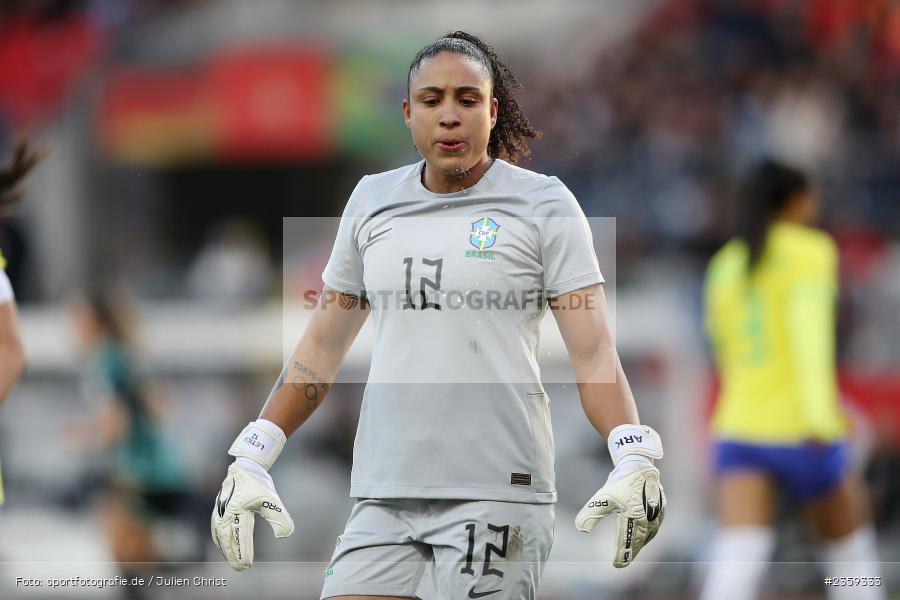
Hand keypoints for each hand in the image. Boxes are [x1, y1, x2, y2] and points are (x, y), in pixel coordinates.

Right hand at [211, 458, 294, 570]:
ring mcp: (220, 511)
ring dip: (226, 549)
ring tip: (233, 561)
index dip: (243, 552)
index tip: (248, 564)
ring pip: (220, 535)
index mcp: (239, 510)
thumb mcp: (272, 499)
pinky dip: (219, 539)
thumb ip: (278, 518)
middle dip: (234, 554)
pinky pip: (215, 528)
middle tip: (241, 568)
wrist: (245, 466)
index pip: (241, 536)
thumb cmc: (259, 484)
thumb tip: (284, 535)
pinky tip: (222, 545)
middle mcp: (227, 512)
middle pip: (228, 539)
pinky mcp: (218, 509)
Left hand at [575, 423, 665, 567]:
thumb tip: (581, 529)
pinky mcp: (662, 509)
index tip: (616, 565)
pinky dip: (648, 535)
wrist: (640, 463)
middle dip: (630, 552)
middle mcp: (648, 518)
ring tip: (631, 551)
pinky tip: (643, 537)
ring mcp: (657, 514)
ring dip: (639, 544)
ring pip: (648, 535)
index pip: (626, 541)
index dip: (621, 555)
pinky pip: (655, 527)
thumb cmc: (620, 480)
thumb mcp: (603, 497)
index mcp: (633, 516)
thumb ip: (591, 513)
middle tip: (623, 562)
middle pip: (638, 541)